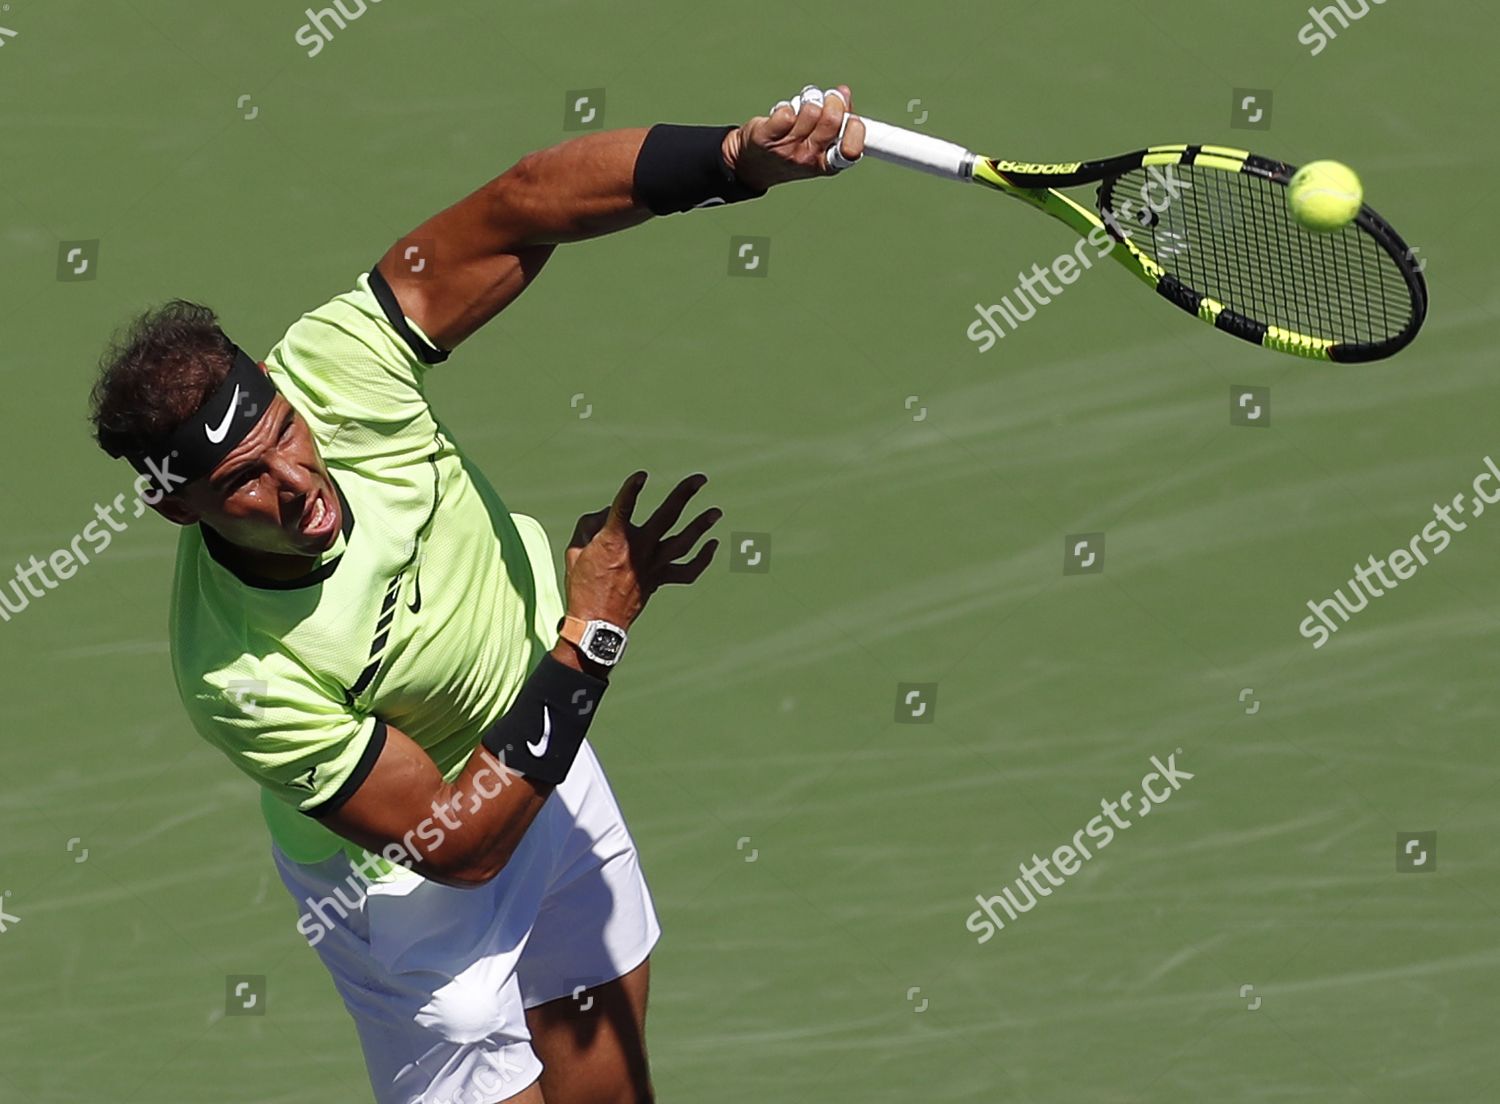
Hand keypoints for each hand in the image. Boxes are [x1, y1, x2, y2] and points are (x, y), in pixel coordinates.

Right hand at [563, 471, 720, 631]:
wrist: (596, 622)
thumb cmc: (581, 585)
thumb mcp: (574, 551)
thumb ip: (589, 525)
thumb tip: (606, 515)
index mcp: (614, 539)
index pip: (624, 507)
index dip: (632, 489)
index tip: (642, 476)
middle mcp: (639, 549)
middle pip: (668, 516)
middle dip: (685, 494)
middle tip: (700, 479)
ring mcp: (653, 565)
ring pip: (684, 542)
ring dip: (701, 525)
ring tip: (716, 512)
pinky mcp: (659, 579)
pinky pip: (687, 571)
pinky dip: (702, 559)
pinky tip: (712, 545)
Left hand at [722, 84, 865, 191]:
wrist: (752, 165)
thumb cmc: (793, 149)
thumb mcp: (819, 144)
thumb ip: (836, 122)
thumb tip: (844, 93)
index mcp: (827, 164)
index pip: (851, 151)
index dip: (855, 130)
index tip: (851, 118)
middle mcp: (808, 159)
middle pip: (831, 121)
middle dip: (833, 100)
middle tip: (827, 99)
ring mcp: (787, 149)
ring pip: (810, 111)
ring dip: (808, 100)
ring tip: (802, 107)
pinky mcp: (767, 137)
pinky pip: (786, 111)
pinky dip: (787, 106)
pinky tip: (784, 113)